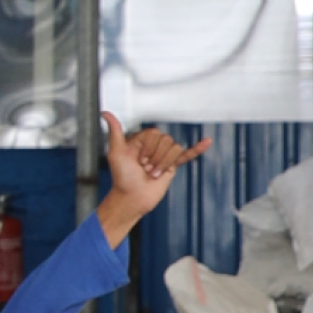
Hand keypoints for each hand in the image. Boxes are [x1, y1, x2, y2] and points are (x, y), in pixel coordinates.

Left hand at [95, 115, 207, 241]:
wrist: (132, 198)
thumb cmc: (122, 177)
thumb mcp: (116, 153)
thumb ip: (114, 132)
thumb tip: (106, 113)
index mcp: (142, 139)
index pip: (155, 133)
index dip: (148, 148)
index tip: (139, 160)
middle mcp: (154, 145)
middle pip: (167, 140)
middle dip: (156, 157)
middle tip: (146, 169)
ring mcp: (164, 155)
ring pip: (176, 149)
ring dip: (164, 163)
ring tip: (153, 173)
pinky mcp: (172, 165)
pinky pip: (187, 155)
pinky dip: (197, 149)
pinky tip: (206, 142)